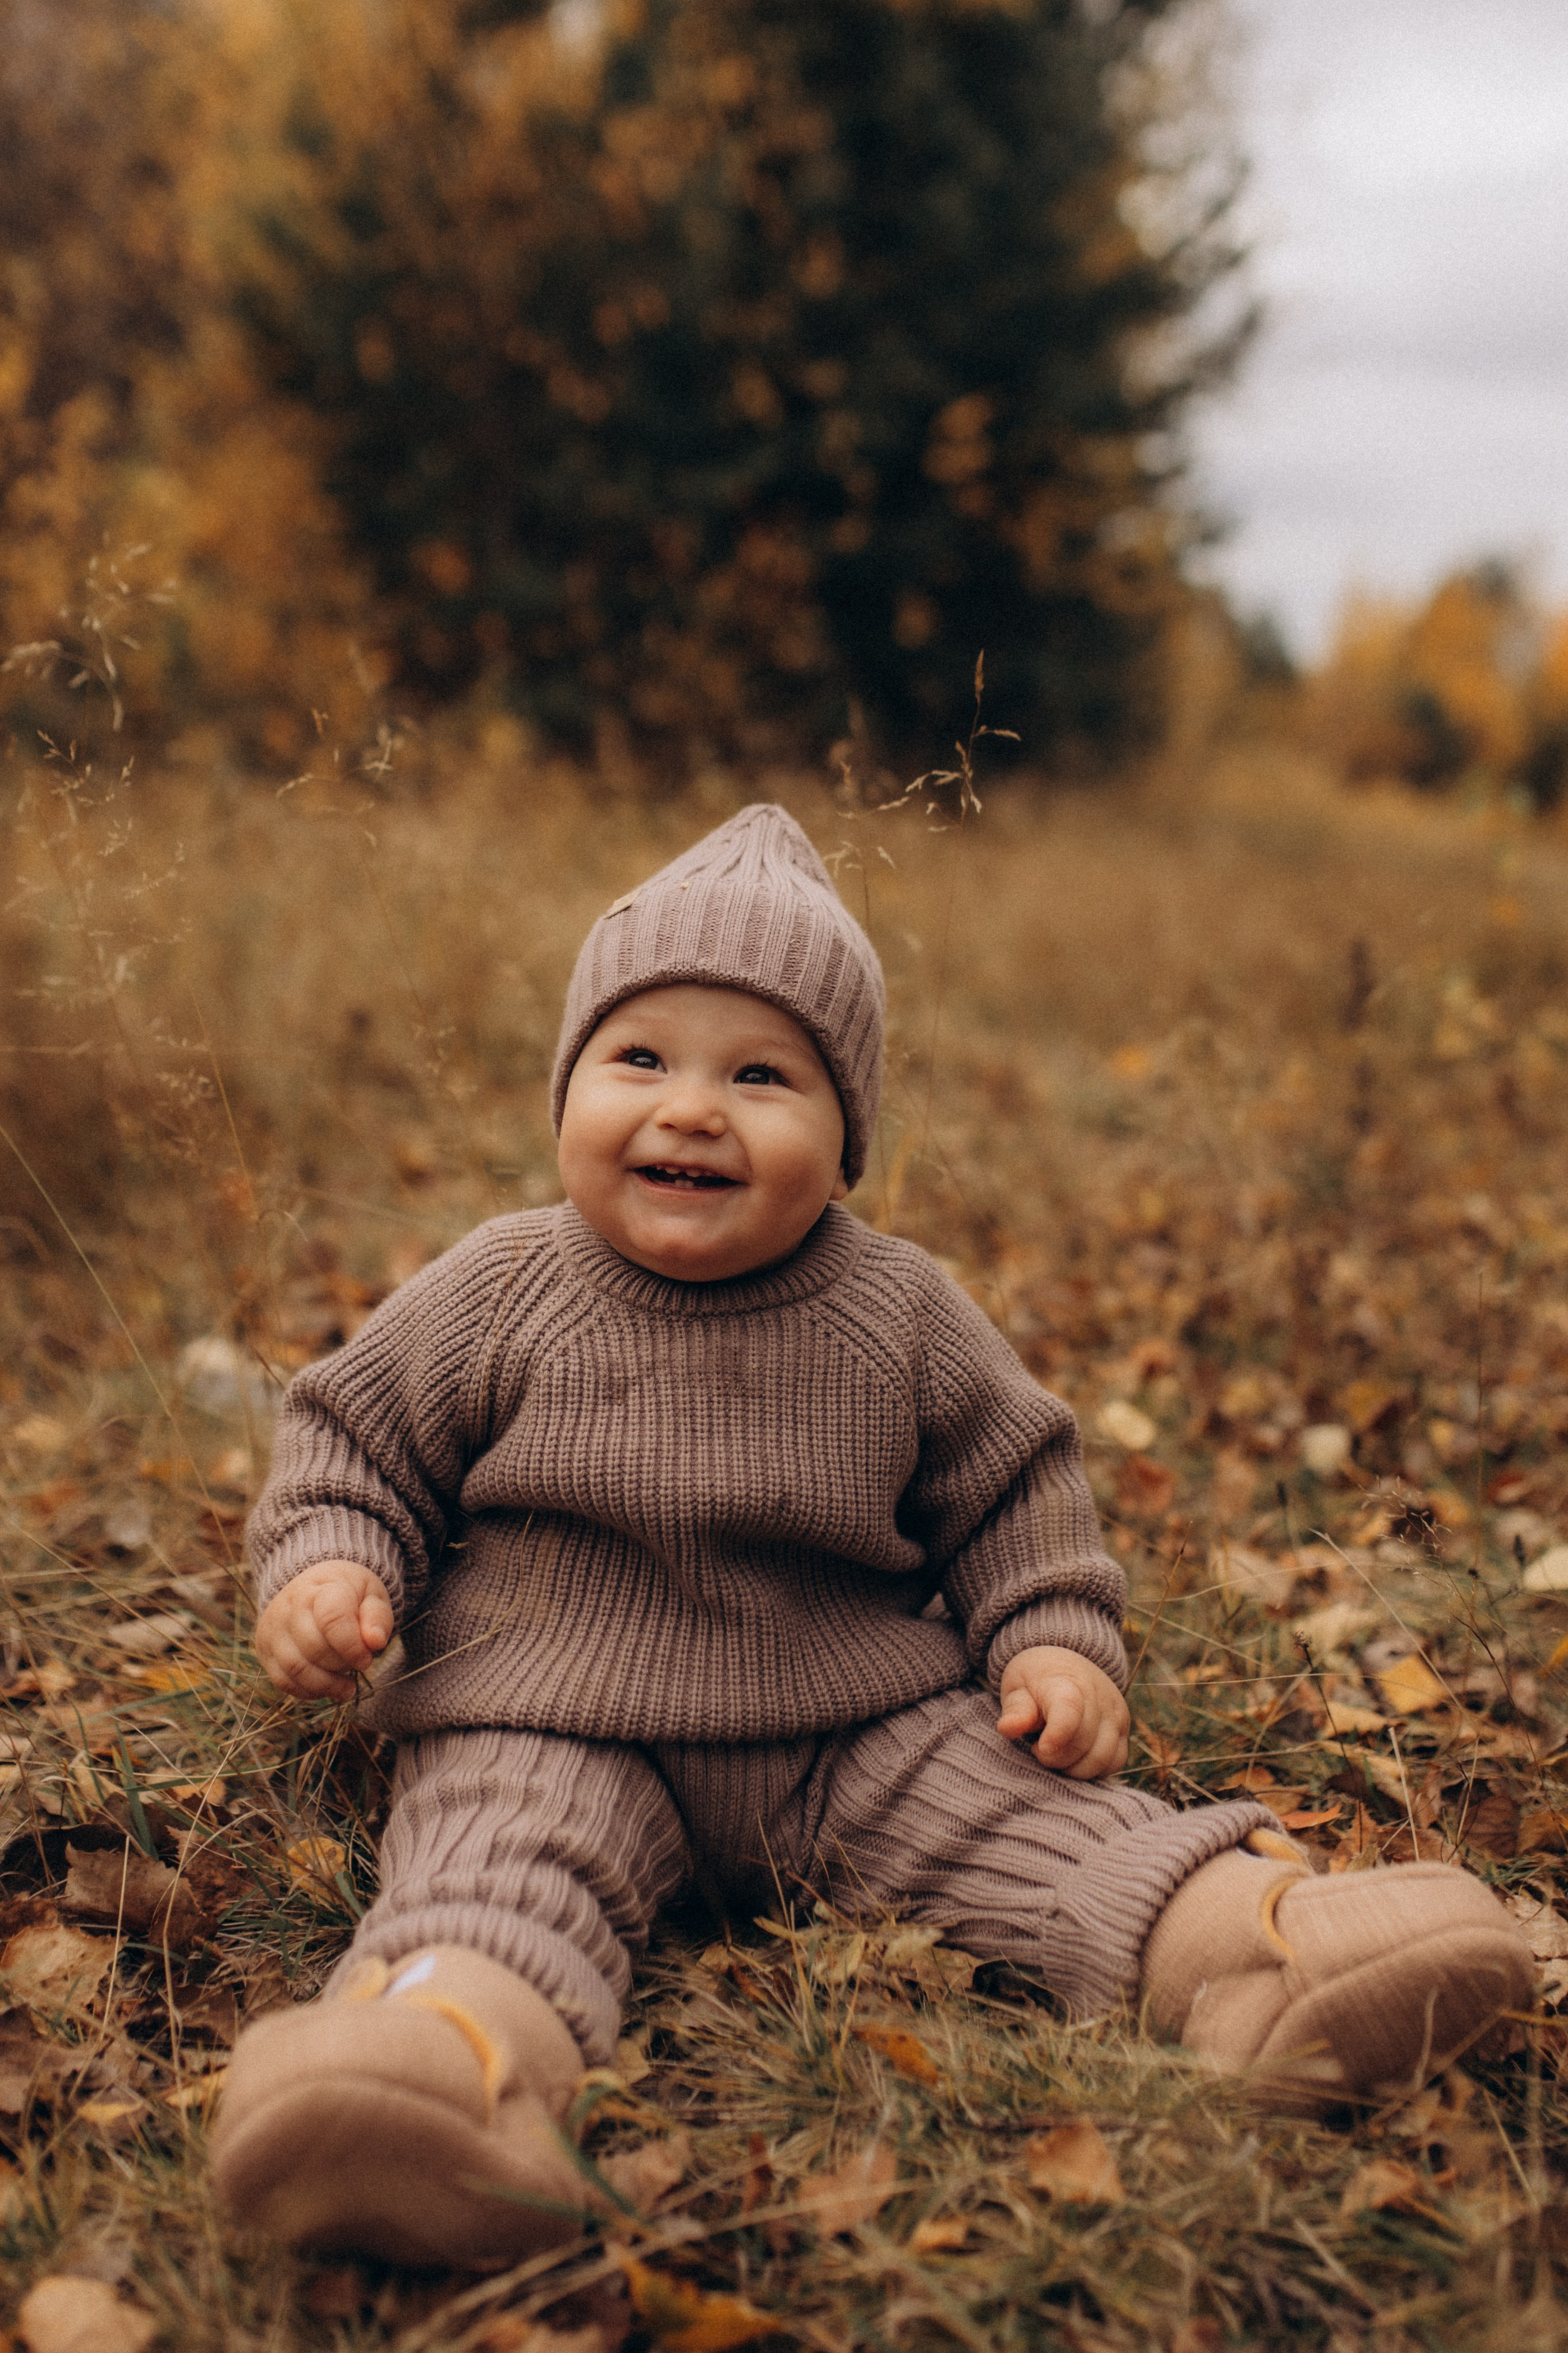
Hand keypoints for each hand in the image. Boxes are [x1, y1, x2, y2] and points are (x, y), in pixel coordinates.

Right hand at [255, 1561, 393, 1701]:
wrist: (313, 1587)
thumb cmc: (348, 1594)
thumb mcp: (371, 1595)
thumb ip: (377, 1617)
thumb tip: (375, 1642)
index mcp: (322, 1588)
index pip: (332, 1619)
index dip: (352, 1647)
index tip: (367, 1660)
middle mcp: (290, 1606)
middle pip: (314, 1648)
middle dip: (341, 1665)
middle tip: (357, 1666)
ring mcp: (273, 1628)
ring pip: (296, 1668)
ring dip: (326, 1685)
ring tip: (346, 1686)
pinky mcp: (265, 1649)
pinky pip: (283, 1681)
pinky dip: (308, 1691)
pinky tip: (326, 1687)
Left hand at [996, 1645, 1129, 1778]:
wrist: (1067, 1664)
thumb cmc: (1036, 1680)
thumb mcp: (1017, 1687)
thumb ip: (1015, 1710)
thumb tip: (1007, 1729)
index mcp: (1067, 1682)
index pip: (1069, 1709)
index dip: (1058, 1734)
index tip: (1041, 1748)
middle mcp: (1098, 1697)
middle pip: (1082, 1742)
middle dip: (1055, 1758)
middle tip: (1037, 1748)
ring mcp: (1115, 1713)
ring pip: (1101, 1758)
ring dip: (1073, 1768)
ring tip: (1055, 1753)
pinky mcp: (1124, 1729)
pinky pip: (1115, 1763)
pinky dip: (1093, 1770)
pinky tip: (1074, 1758)